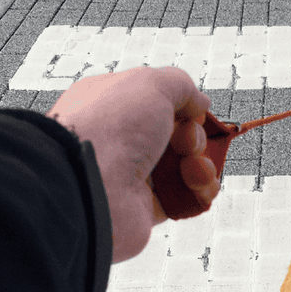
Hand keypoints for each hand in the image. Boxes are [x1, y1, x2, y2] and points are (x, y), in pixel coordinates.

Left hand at [47, 67, 219, 262]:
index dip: (183, 107)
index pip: (157, 102)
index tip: (193, 113)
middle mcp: (120, 139)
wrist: (88, 187)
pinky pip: (182, 198)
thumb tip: (199, 102)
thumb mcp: (150, 84)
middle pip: (176, 135)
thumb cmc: (110, 129)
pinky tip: (198, 188)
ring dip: (202, 165)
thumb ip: (180, 85)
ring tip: (194, 168)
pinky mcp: (143, 207)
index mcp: (113, 104)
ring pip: (183, 167)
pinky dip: (199, 193)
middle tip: (185, 142)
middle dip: (194, 137)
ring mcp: (131, 174)